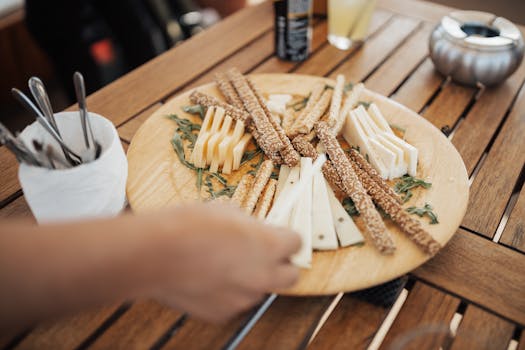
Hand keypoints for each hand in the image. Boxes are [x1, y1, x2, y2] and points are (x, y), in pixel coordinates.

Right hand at [143, 202, 300, 321]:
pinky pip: (233, 301)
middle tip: (262, 255)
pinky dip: (226, 292)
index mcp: (270, 245)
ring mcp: (244, 297)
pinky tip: (206, 277)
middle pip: (291, 276)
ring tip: (221, 264)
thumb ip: (251, 226)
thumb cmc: (188, 226)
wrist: (155, 254)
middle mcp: (264, 275)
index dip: (285, 237)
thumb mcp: (228, 212)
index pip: (296, 242)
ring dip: (249, 278)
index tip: (277, 235)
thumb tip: (254, 231)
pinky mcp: (223, 313)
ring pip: (259, 289)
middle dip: (280, 265)